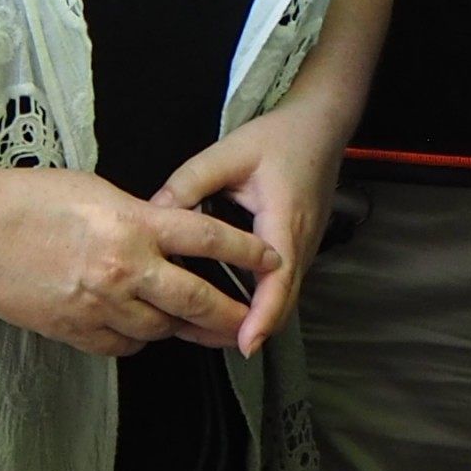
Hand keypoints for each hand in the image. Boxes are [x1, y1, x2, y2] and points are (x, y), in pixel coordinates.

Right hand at [0, 165, 276, 356]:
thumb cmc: (31, 199)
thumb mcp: (102, 191)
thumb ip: (143, 215)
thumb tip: (170, 230)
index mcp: (137, 225)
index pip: (211, 240)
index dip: (248, 254)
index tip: (274, 261)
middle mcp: (125, 269)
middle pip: (196, 300)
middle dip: (231, 314)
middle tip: (252, 321)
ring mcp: (98, 305)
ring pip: (161, 328)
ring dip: (183, 327)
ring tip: (202, 327)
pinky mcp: (72, 329)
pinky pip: (123, 345)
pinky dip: (139, 339)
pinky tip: (145, 329)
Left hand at [153, 91, 355, 355]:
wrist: (321, 126)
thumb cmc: (278, 138)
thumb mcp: (228, 153)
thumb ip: (188, 182)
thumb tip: (149, 214)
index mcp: (283, 220)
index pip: (278, 278)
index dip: (264, 315)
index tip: (246, 344)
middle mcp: (300, 241)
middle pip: (282, 300)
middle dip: (250, 328)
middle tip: (207, 344)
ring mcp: (304, 247)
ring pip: (283, 296)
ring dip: (254, 318)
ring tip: (208, 332)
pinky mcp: (300, 246)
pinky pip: (282, 284)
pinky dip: (260, 303)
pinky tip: (227, 307)